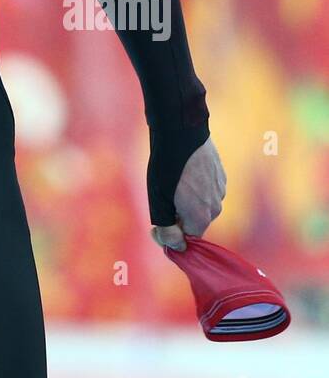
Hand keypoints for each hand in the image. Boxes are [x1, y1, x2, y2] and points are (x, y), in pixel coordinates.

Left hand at [151, 136, 225, 251]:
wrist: (181, 130)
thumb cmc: (166, 166)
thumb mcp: (158, 201)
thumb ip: (166, 228)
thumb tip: (175, 246)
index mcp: (201, 216)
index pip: (187, 238)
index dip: (170, 232)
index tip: (156, 222)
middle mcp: (216, 206)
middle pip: (195, 222)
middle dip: (179, 215)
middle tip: (162, 197)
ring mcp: (221, 189)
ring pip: (201, 205)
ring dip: (187, 200)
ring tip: (172, 181)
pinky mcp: (221, 175)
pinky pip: (207, 189)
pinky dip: (195, 187)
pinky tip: (183, 172)